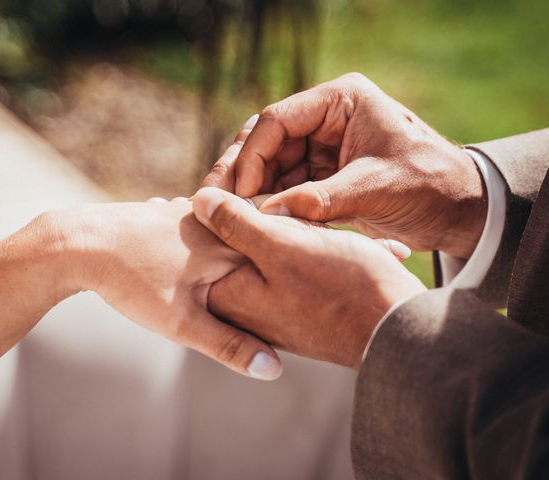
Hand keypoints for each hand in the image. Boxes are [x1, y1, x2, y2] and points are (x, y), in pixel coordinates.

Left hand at [51, 200, 281, 379]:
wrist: (78, 245)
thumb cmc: (131, 282)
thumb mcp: (181, 323)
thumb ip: (229, 345)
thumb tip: (274, 370)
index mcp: (228, 244)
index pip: (277, 259)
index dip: (289, 280)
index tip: (299, 297)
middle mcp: (214, 221)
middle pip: (253, 244)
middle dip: (263, 266)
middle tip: (274, 289)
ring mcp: (188, 211)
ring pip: (225, 234)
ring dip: (233, 252)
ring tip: (237, 278)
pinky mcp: (168, 211)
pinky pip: (200, 226)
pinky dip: (206, 243)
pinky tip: (195, 259)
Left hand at [192, 187, 425, 369]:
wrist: (398, 329)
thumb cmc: (340, 287)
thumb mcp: (282, 247)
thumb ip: (236, 225)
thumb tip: (199, 200)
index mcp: (232, 296)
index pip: (204, 246)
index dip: (220, 210)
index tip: (240, 187)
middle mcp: (249, 309)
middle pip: (241, 247)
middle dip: (267, 219)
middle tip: (290, 208)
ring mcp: (278, 310)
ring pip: (276, 252)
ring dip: (299, 233)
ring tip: (325, 231)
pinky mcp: (304, 306)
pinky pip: (302, 266)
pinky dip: (320, 250)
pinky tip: (344, 246)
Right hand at [203, 73, 486, 258]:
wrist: (461, 209)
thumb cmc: (430, 184)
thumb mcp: (376, 187)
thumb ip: (320, 200)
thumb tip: (266, 216)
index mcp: (340, 102)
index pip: (278, 120)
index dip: (252, 156)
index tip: (240, 193)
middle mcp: (326, 120)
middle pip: (267, 143)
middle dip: (243, 174)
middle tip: (216, 202)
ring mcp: (323, 148)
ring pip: (272, 168)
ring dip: (253, 193)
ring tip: (230, 219)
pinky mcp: (324, 176)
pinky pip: (287, 188)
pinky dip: (272, 206)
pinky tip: (256, 225)